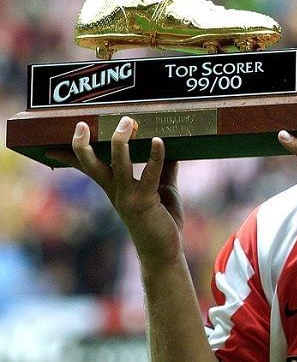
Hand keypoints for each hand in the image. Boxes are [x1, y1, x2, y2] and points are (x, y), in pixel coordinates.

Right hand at [48, 116, 183, 271]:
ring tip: (126, 122)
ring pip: (118, 164)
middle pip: (92, 165)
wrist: (163, 255)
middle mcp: (116, 192)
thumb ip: (163, 168)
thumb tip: (167, 144)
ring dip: (120, 142)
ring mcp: (128, 197)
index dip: (69, 157)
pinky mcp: (144, 201)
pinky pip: (149, 174)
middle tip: (82, 124)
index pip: (88, 169)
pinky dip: (155, 156)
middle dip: (83, 145)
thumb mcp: (162, 189)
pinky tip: (158, 141)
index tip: (49, 146)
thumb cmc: (161, 221)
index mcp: (114, 189)